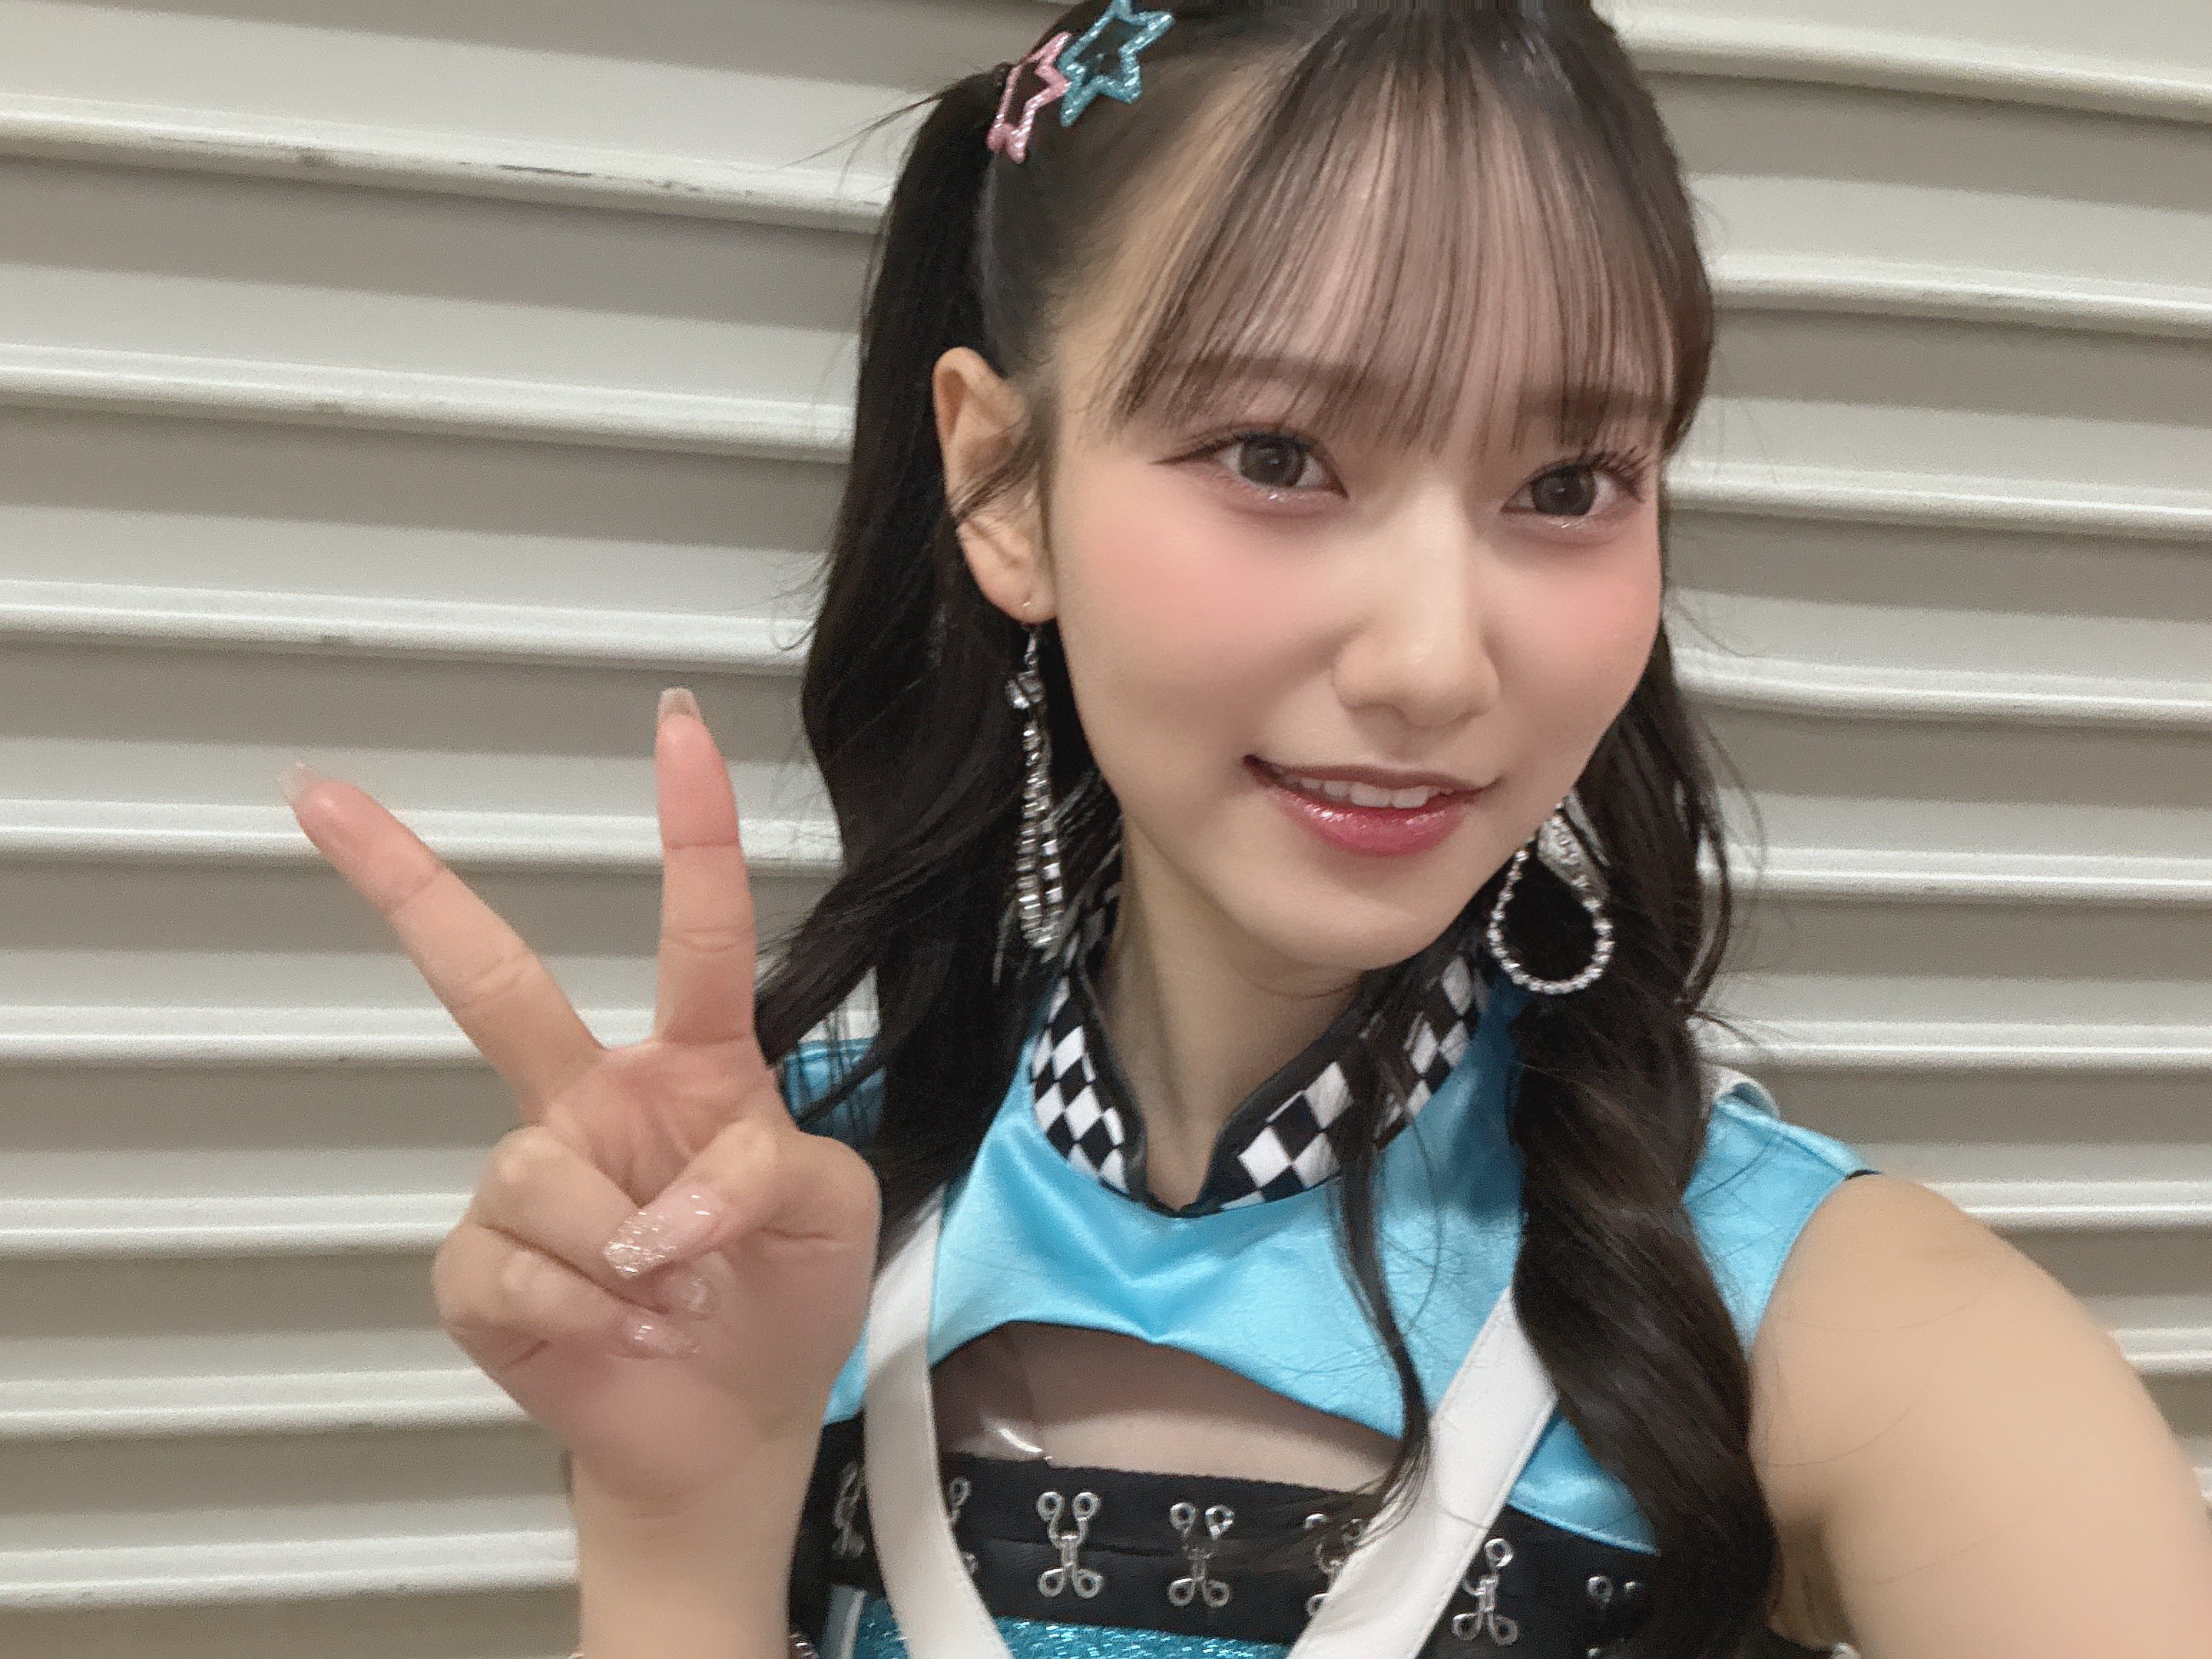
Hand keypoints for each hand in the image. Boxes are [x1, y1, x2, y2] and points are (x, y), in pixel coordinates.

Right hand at [284, 689, 878, 1513]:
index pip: (698, 935)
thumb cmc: (781, 1298)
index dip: (692, 831)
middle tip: (316, 792)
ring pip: (541, 1173)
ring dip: (628, 1256)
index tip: (677, 725)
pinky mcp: (476, 1269)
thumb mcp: (827, 1213)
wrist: (727, 1428)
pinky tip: (616, 1332)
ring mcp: (525, 1180)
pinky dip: (580, 1312)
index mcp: (693, 1069)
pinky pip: (507, 1265)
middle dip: (403, 881)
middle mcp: (593, 1102)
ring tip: (670, 1298)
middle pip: (489, 980)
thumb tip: (650, 1214)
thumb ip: (766, 1173)